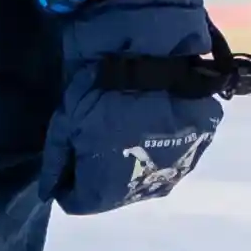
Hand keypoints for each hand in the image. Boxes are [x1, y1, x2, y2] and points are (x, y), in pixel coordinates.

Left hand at [45, 0, 250, 214]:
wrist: (155, 47)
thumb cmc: (100, 85)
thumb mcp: (66, 120)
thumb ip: (56, 160)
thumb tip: (49, 190)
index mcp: (109, 187)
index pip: (80, 203)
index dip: (68, 183)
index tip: (67, 159)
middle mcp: (148, 188)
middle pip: (114, 193)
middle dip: (99, 173)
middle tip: (94, 138)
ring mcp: (180, 166)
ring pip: (146, 177)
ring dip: (132, 161)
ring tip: (125, 127)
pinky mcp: (202, 143)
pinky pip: (174, 154)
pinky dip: (160, 143)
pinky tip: (152, 119)